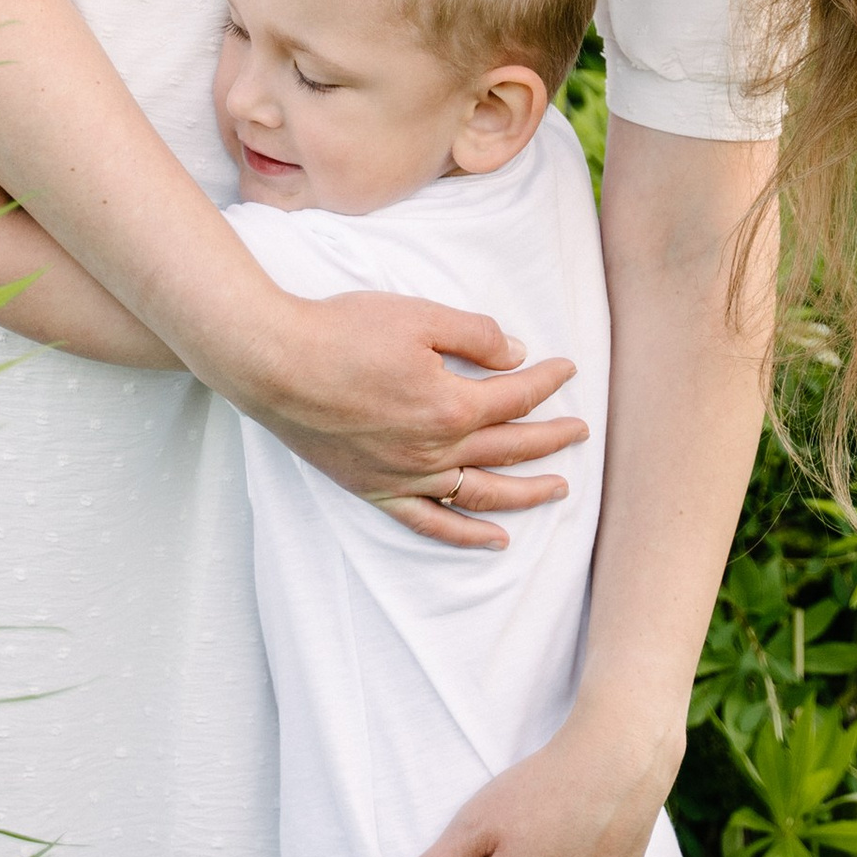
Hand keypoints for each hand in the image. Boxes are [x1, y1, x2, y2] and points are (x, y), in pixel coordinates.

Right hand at [249, 291, 586, 547]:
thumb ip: (476, 335)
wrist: (275, 363)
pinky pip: (431, 523)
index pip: (516, 395)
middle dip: (552, 438)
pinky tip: (495, 540)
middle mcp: (436, 450)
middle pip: (511, 448)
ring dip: (527, 493)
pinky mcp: (376, 489)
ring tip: (559, 490)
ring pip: (483, 494)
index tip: (567, 368)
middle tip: (581, 431)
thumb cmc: (343, 332)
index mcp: (451, 405)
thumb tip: (517, 355)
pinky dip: (467, 535)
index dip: (548, 380)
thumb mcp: (419, 316)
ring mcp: (406, 476)